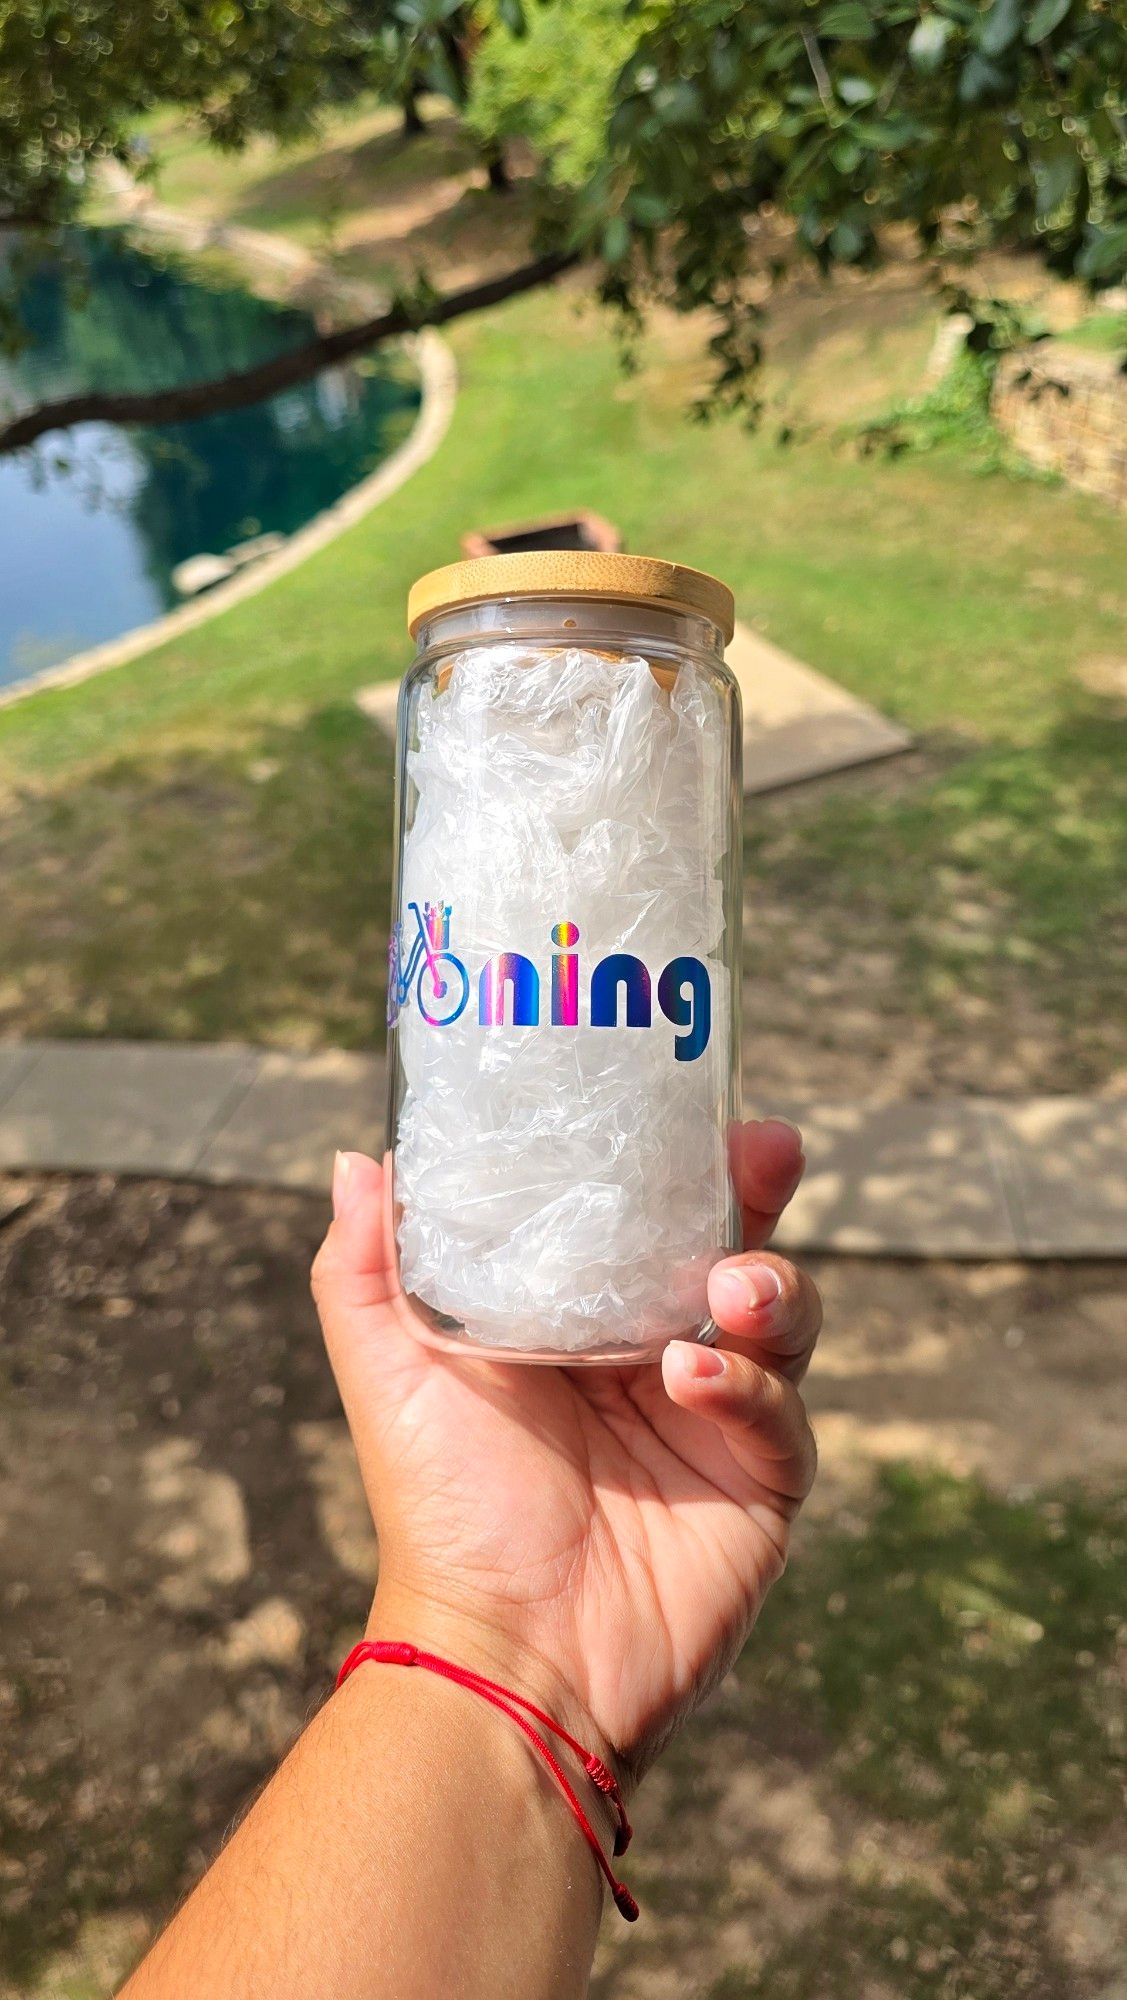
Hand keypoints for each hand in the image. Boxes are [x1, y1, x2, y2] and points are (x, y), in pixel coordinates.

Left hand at [312, 1120, 819, 1787]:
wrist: (505, 1655)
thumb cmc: (443, 1508)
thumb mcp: (392, 1372)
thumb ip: (369, 1265)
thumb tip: (355, 1156)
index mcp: (586, 1316)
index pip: (649, 1214)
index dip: (680, 1160)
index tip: (701, 1106)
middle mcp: (659, 1355)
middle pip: (733, 1244)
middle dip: (756, 1194)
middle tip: (764, 1152)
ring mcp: (717, 1418)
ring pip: (782, 1320)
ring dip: (770, 1287)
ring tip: (732, 1287)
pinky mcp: (761, 1482)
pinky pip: (782, 1415)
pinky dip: (748, 1387)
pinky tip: (694, 1380)